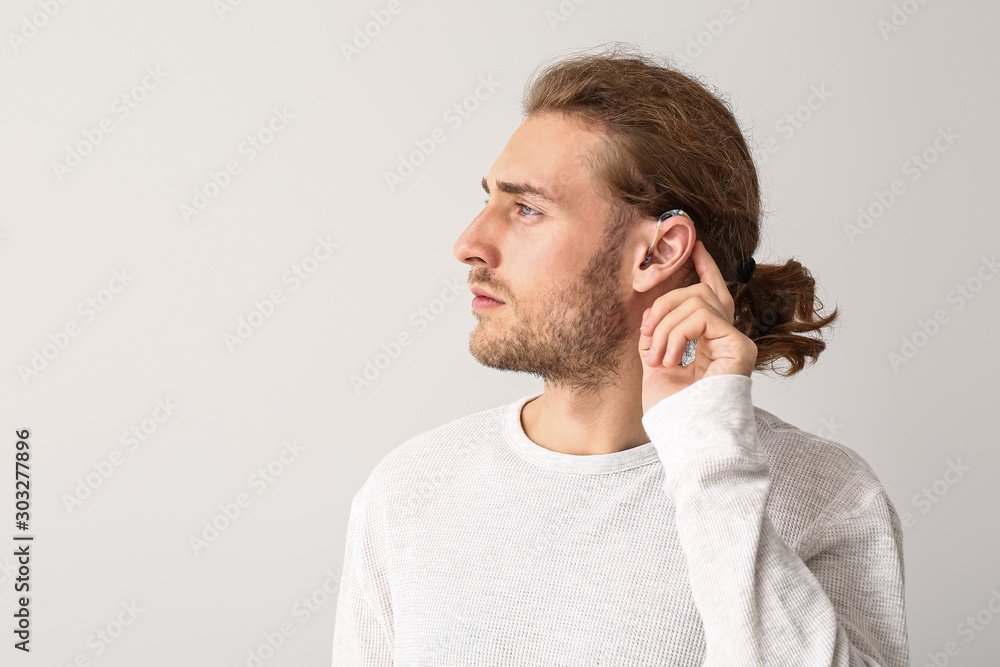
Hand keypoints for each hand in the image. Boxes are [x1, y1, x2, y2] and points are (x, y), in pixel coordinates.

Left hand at [637, 240, 756, 414]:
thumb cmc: (673, 413)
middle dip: (665, 303)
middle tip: (647, 333)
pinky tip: (671, 358)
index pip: (712, 296)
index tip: (695, 245)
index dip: (705, 267)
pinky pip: (703, 315)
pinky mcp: (740, 347)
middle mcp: (729, 339)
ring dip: (666, 325)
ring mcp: (737, 343)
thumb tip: (651, 313)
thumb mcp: (657, 365)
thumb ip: (659, 337)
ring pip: (698, 300)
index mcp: (711, 343)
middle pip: (701, 292)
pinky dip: (677, 333)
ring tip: (658, 357)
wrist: (686, 441)